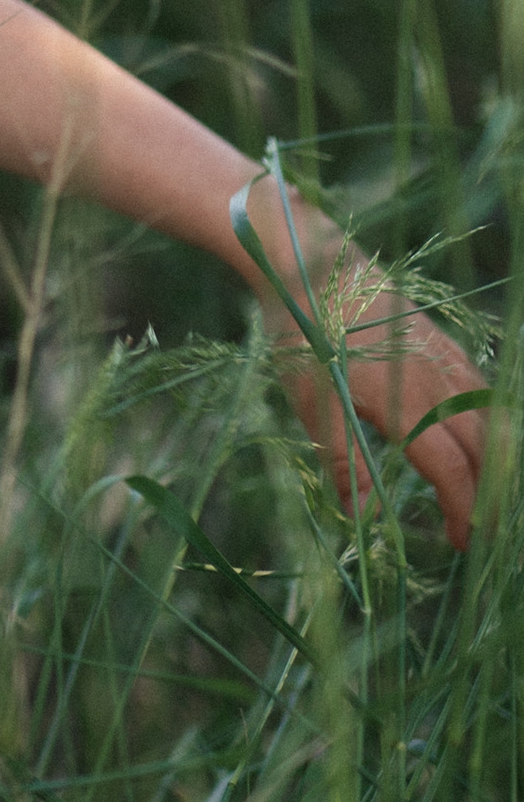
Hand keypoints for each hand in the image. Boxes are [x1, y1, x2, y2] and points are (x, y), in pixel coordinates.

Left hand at [244, 195, 492, 546]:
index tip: (463, 542)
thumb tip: (364, 518)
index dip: (462, 509)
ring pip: (492, 416)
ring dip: (498, 459)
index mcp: (407, 402)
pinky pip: (481, 387)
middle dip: (492, 493)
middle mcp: (439, 379)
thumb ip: (343, 460)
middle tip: (488, 530)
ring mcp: (444, 354)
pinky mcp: (440, 337)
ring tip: (491, 492)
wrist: (307, 259)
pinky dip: (491, 421)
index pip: (451, 470)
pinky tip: (481, 435)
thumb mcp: (311, 403)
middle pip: (485, 447)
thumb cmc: (303, 334)